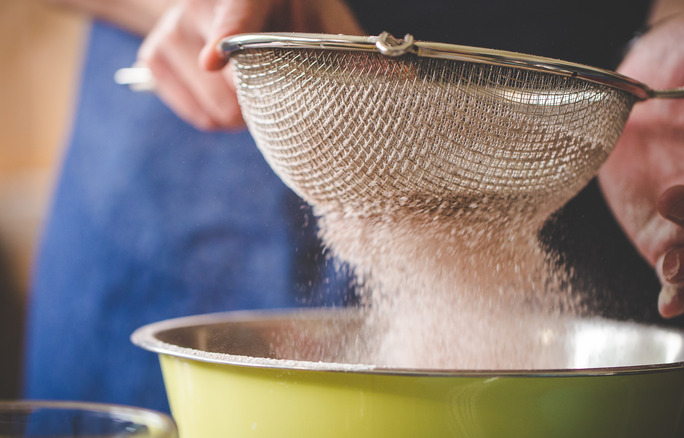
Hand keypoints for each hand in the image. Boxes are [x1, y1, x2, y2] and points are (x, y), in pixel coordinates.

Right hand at [137, 0, 362, 130]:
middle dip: (262, 100)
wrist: (246, 11)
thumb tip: (404, 76)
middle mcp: (200, 0)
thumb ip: (354, 51)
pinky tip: (230, 99)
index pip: (238, 8)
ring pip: (214, 104)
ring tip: (256, 93)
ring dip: (244, 116)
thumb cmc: (295, 20)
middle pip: (229, 76)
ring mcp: (172, 26)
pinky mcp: (154, 55)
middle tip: (278, 93)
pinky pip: (196, 114)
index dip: (229, 33)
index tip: (215, 60)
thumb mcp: (325, 26)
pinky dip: (219, 119)